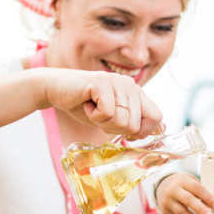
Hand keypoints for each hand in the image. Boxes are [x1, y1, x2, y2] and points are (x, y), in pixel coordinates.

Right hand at [43, 68, 162, 137]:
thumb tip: (153, 132)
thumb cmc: (84, 105)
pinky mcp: (102, 83)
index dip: (141, 130)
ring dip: (102, 122)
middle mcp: (130, 85)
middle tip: (100, 114)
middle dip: (114, 128)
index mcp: (136, 93)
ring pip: (122, 120)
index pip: (157, 117)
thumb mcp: (111, 118)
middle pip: (136, 125)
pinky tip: (86, 104)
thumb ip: (131, 123)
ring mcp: (117, 82)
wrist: (56, 90)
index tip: (121, 128)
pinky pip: (107, 113)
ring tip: (93, 108)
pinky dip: (93, 116)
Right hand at [155, 173, 213, 213]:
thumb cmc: (183, 185)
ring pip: (181, 212)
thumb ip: (205, 192)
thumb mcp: (192, 183)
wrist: (162, 186)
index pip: (196, 188)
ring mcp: (167, 201)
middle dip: (200, 210)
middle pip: (188, 200)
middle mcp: (173, 190)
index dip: (207, 197)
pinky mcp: (165, 211)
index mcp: (182, 180)